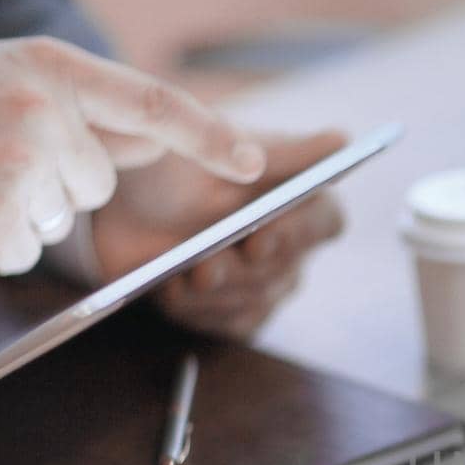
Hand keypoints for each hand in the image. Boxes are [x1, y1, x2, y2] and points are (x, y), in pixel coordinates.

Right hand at [0, 36, 264, 275]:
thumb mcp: (6, 83)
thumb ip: (86, 109)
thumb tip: (159, 135)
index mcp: (48, 68)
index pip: (154, 103)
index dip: (211, 136)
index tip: (255, 163)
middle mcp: (41, 109)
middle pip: (101, 179)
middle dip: (58, 185)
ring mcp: (20, 163)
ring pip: (65, 219)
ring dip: (24, 215)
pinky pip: (26, 251)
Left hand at [93, 131, 346, 338]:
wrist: (123, 200)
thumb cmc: (173, 164)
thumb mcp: (218, 144)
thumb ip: (281, 151)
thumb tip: (341, 140)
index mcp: (302, 197)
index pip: (326, 222)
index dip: (298, 234)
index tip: (261, 236)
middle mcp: (293, 246)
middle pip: (283, 269)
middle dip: (240, 269)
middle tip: (207, 267)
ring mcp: (269, 283)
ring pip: (254, 299)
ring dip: (214, 291)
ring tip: (179, 277)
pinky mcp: (240, 313)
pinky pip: (233, 323)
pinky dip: (200, 310)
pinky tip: (171, 289)